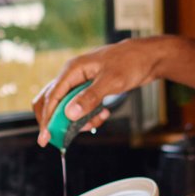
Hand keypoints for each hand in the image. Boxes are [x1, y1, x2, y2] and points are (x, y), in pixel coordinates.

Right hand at [31, 37, 166, 145]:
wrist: (149, 57)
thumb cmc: (130, 63)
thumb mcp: (111, 81)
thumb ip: (90, 97)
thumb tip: (69, 113)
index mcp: (73, 70)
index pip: (52, 97)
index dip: (47, 118)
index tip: (45, 138)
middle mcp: (74, 76)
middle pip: (54, 102)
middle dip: (59, 121)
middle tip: (65, 136)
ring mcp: (82, 82)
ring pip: (69, 107)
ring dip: (80, 119)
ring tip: (98, 119)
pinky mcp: (92, 89)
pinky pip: (83, 106)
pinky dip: (90, 115)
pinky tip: (103, 113)